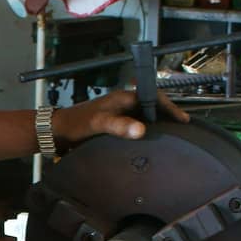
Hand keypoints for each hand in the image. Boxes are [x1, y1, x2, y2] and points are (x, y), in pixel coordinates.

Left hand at [53, 89, 188, 148]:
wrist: (57, 131)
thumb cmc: (75, 124)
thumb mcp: (98, 124)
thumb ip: (118, 126)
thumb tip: (141, 129)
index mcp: (123, 98)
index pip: (154, 97)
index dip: (170, 108)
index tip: (183, 120)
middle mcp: (123, 103)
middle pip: (152, 106)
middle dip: (167, 115)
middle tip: (182, 129)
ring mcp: (119, 113)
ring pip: (144, 116)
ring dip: (157, 124)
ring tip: (171, 136)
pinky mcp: (114, 124)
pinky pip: (135, 125)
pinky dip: (146, 131)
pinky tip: (149, 142)